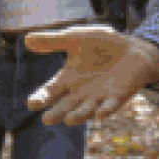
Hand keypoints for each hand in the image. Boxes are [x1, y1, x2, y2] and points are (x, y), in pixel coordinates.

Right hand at [23, 25, 158, 126]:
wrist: (132, 48)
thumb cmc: (101, 44)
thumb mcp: (75, 38)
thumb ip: (52, 41)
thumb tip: (26, 40)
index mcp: (67, 79)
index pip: (50, 91)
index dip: (41, 98)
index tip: (32, 103)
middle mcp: (80, 92)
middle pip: (65, 106)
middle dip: (56, 113)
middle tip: (47, 119)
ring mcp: (98, 97)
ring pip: (85, 110)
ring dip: (78, 115)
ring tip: (69, 120)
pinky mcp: (117, 97)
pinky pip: (110, 106)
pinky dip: (105, 110)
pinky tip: (99, 113)